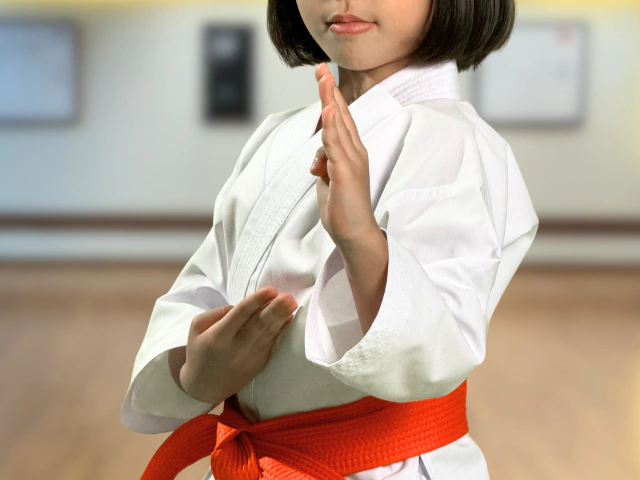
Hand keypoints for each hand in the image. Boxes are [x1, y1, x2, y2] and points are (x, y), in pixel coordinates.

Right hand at [176, 286, 297, 403]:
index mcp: (218, 337)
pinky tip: (288, 319)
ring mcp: (250, 358)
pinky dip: (281, 330)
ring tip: (292, 303)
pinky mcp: (259, 364)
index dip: (256, 301)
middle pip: (259, 325)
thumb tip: (240, 305)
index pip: (240, 314)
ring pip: (269, 334)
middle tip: (288, 297)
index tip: (271, 290)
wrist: (204, 387)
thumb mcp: (196, 328)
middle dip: (275, 310)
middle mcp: (236, 348)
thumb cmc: (200, 351)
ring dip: (282, 318)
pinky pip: (271, 344)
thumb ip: (216, 313)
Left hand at [310, 62, 377, 246]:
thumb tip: (316, 160)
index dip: (332, 98)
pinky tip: (328, 109)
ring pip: (339, 124)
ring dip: (330, 100)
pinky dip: (332, 125)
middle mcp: (356, 152)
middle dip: (330, 91)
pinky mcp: (346, 172)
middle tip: (321, 68)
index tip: (323, 78)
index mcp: (352, 153)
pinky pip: (336, 144)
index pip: (341, 120)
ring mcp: (353, 161)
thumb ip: (324, 166)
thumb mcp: (328, 183)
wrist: (355, 233)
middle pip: (341, 115)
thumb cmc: (343, 210)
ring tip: (323, 79)